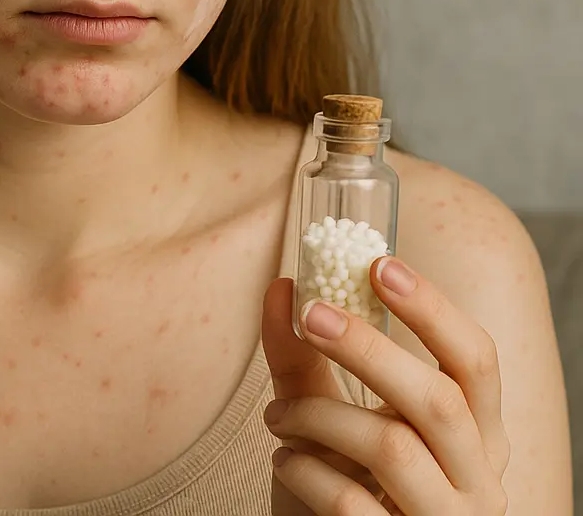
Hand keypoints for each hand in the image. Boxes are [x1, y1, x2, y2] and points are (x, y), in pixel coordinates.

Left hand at [259, 257, 509, 513]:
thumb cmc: (343, 481)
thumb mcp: (329, 414)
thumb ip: (305, 356)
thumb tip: (282, 286)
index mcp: (477, 434)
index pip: (476, 360)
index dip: (433, 309)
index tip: (379, 264)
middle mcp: (478, 482)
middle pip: (439, 401)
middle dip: (369, 349)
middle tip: (311, 315)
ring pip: (393, 447)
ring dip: (318, 415)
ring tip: (276, 414)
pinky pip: (350, 502)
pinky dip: (305, 470)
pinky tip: (284, 460)